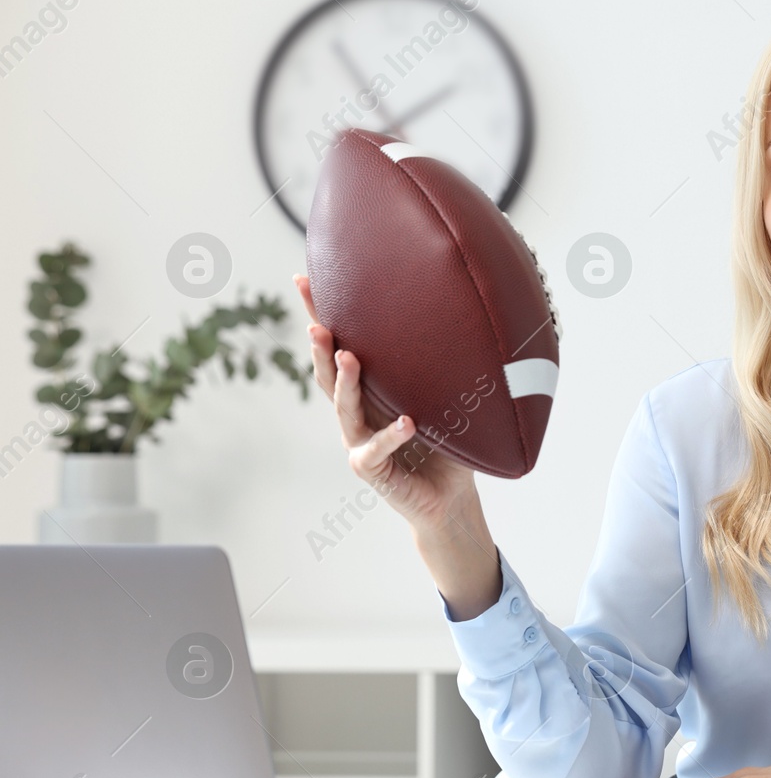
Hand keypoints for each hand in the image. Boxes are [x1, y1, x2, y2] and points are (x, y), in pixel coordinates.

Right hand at [295, 273, 477, 533]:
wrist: (449, 496)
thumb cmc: (444, 444)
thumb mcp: (440, 397)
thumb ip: (436, 366)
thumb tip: (459, 310)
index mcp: (368, 391)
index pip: (339, 347)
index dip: (321, 315)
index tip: (305, 280)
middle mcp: (356, 414)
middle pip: (329, 374)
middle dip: (320, 346)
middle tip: (317, 321)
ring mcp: (359, 442)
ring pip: (344, 409)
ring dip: (346, 381)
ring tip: (348, 355)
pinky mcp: (372, 470)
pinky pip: (376, 450)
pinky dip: (391, 436)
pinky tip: (406, 423)